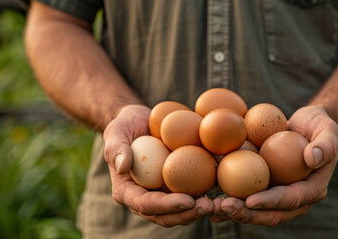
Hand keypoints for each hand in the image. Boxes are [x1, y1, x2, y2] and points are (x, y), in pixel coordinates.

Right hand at [103, 104, 213, 226]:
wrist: (141, 121)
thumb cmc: (126, 125)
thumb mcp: (116, 131)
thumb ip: (116, 148)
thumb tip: (123, 166)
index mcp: (127, 191)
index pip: (145, 204)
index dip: (166, 206)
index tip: (186, 200)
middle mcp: (145, 197)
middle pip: (165, 216)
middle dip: (187, 214)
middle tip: (207, 206)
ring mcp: (162, 194)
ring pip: (180, 211)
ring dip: (199, 210)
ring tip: (217, 203)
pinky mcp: (176, 186)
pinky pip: (191, 194)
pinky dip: (205, 195)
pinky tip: (221, 189)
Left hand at [210, 105, 337, 225]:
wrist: (308, 126)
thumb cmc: (320, 126)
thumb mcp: (329, 130)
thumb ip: (325, 145)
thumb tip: (312, 157)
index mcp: (312, 189)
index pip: (291, 199)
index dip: (270, 202)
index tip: (250, 200)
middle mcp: (295, 199)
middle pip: (271, 213)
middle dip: (246, 213)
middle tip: (224, 206)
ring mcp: (278, 195)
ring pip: (255, 211)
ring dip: (233, 212)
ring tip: (212, 207)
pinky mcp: (265, 189)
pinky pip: (246, 198)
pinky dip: (229, 201)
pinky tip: (209, 202)